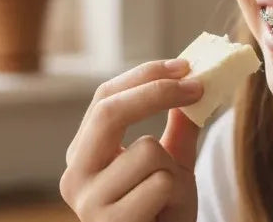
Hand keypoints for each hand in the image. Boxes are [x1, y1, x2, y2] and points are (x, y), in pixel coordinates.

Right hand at [59, 58, 203, 221]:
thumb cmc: (163, 212)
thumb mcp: (172, 163)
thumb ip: (178, 126)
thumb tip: (192, 82)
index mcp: (85, 151)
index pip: (105, 97)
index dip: (145, 76)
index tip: (184, 66)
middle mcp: (75, 173)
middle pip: (110, 111)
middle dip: (157, 92)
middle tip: (196, 86)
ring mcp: (87, 201)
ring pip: (147, 150)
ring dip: (175, 169)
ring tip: (170, 197)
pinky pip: (159, 184)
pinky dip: (177, 195)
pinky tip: (165, 216)